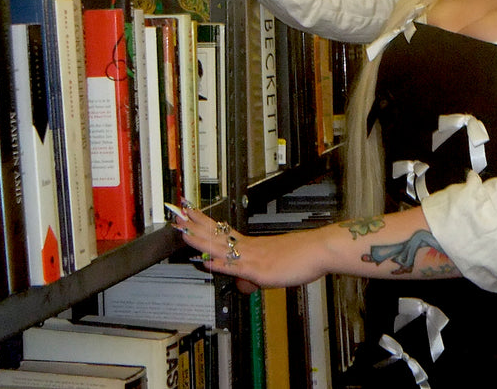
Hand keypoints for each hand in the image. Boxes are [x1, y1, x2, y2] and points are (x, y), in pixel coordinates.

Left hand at [170, 204, 327, 290]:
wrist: (319, 249)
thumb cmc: (302, 256)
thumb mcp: (274, 267)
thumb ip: (257, 275)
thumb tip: (246, 283)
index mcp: (252, 244)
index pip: (222, 231)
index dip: (204, 222)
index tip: (189, 214)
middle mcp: (249, 247)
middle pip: (216, 234)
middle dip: (195, 226)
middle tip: (177, 215)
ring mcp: (253, 256)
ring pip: (222, 247)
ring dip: (201, 240)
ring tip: (183, 232)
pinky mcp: (260, 269)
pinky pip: (236, 265)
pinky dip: (220, 263)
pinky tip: (207, 260)